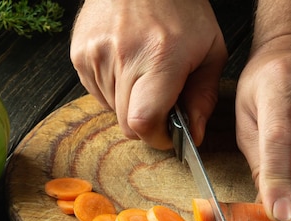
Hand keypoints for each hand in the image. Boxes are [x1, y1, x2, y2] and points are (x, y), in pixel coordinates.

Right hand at [70, 0, 227, 148]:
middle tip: (162, 99)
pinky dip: (113, 89)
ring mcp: (95, 54)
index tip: (169, 132)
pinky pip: (96, 93)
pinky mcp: (79, 53)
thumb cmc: (181, 7)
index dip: (158, 137)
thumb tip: (193, 135)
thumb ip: (204, 97)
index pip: (143, 122)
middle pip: (127, 123)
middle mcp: (123, 57)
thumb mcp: (211, 49)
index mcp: (160, 57)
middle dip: (147, 122)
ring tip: (144, 72)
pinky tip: (127, 64)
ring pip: (112, 110)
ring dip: (130, 103)